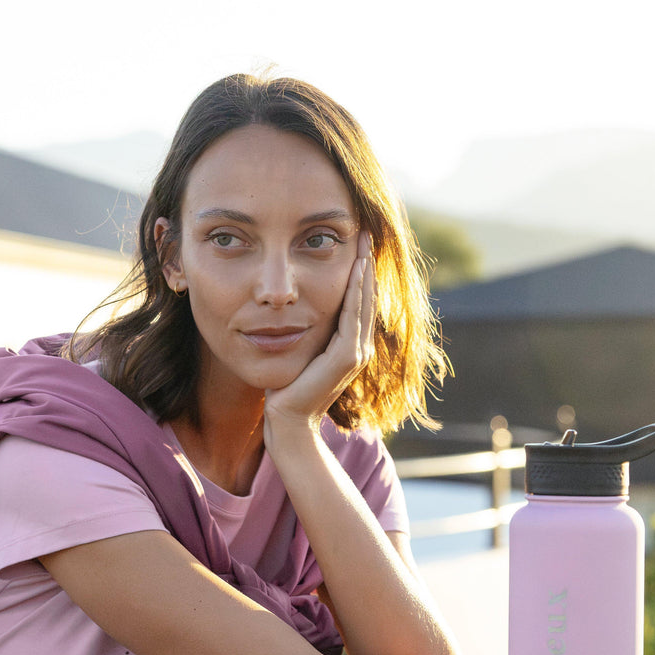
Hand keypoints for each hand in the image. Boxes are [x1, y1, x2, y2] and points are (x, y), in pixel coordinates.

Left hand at [263, 231, 376, 435]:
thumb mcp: (300, 352)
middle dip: (366, 264)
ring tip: (364, 244)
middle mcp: (359, 349)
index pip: (359, 302)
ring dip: (365, 272)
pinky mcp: (347, 358)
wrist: (288, 421)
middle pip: (367, 298)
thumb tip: (294, 309)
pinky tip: (356, 269)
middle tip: (366, 232)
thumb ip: (307, 332)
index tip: (356, 244)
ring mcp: (356, 354)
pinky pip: (353, 316)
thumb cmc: (287, 389)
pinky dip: (356, 292)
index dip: (360, 274)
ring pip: (364, 303)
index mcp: (350, 347)